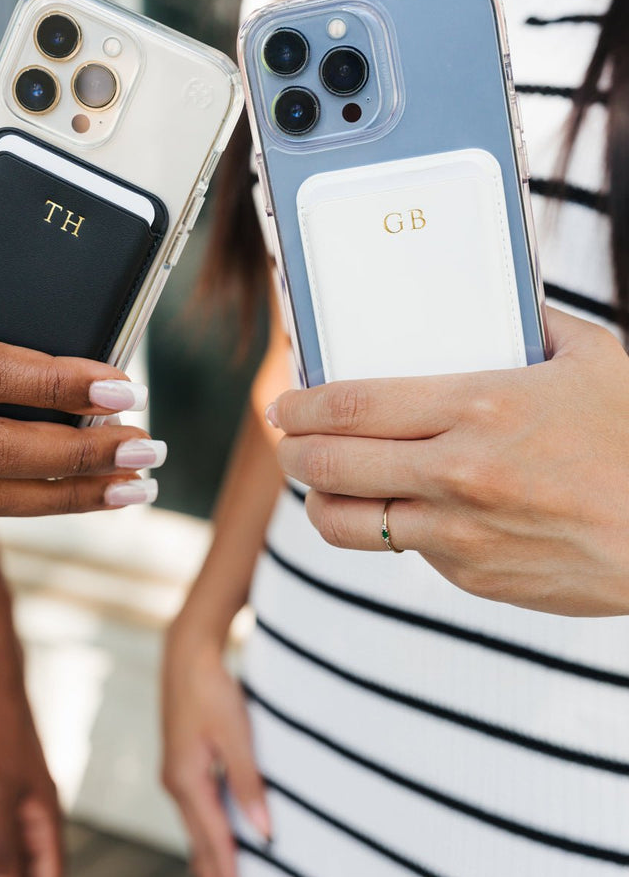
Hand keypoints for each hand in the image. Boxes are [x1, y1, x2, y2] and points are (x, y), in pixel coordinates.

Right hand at [161, 619, 270, 876]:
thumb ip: (249, 783)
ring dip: (206, 869)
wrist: (187, 651)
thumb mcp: (236, 733)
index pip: (212, 841)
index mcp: (186, 780)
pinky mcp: (183, 765)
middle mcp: (176, 784)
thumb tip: (263, 832)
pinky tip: (206, 851)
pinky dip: (202, 841)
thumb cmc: (211, 686)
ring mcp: (177, 775)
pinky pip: (195, 815)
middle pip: (199, 845)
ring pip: (196, 832)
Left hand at [272, 308, 628, 615]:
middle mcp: (457, 472)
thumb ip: (532, 323)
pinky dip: (389, 525)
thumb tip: (495, 301)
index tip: (286, 404)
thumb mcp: (592, 359)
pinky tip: (403, 506)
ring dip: (320, 500)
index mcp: (479, 406)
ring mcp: (459, 531)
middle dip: (294, 451)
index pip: (353, 405)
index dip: (303, 405)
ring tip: (323, 483)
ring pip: (347, 522)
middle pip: (331, 463)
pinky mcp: (469, 575)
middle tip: (288, 440)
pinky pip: (404, 546)